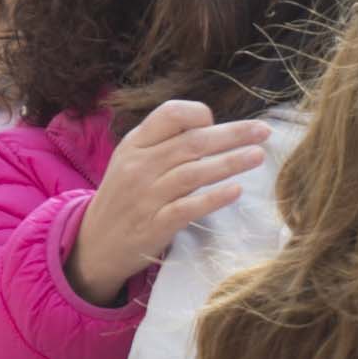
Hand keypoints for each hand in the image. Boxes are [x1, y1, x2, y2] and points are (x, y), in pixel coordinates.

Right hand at [70, 98, 269, 306]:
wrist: (94, 244)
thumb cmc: (123, 198)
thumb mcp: (131, 160)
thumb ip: (164, 143)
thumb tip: (212, 128)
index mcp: (135, 144)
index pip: (170, 114)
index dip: (199, 114)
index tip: (217, 124)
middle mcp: (139, 166)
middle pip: (192, 142)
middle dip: (232, 134)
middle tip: (263, 131)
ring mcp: (145, 197)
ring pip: (193, 173)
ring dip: (230, 162)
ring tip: (258, 156)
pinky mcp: (154, 225)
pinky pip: (187, 208)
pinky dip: (213, 198)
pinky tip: (235, 191)